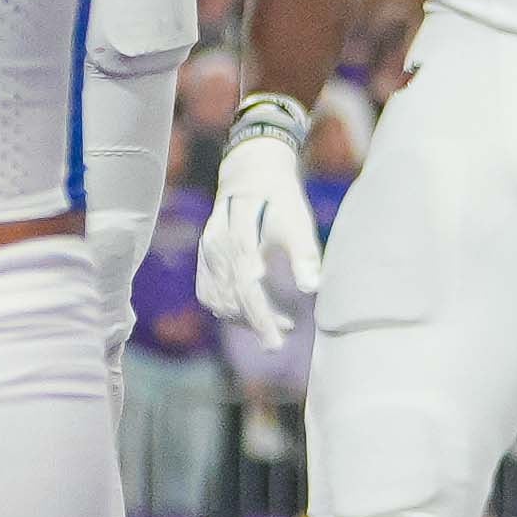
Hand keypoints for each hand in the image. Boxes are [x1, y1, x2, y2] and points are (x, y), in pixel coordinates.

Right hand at [197, 98, 322, 344]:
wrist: (252, 173)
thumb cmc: (280, 198)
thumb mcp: (297, 220)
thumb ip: (304, 253)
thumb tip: (312, 288)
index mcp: (239, 234)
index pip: (247, 285)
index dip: (260, 315)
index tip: (277, 339)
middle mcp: (217, 245)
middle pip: (232, 295)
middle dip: (254, 323)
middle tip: (277, 344)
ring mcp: (207, 252)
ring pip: (219, 297)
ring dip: (243, 318)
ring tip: (276, 327)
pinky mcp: (204, 257)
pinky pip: (209, 292)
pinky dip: (228, 308)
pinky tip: (251, 315)